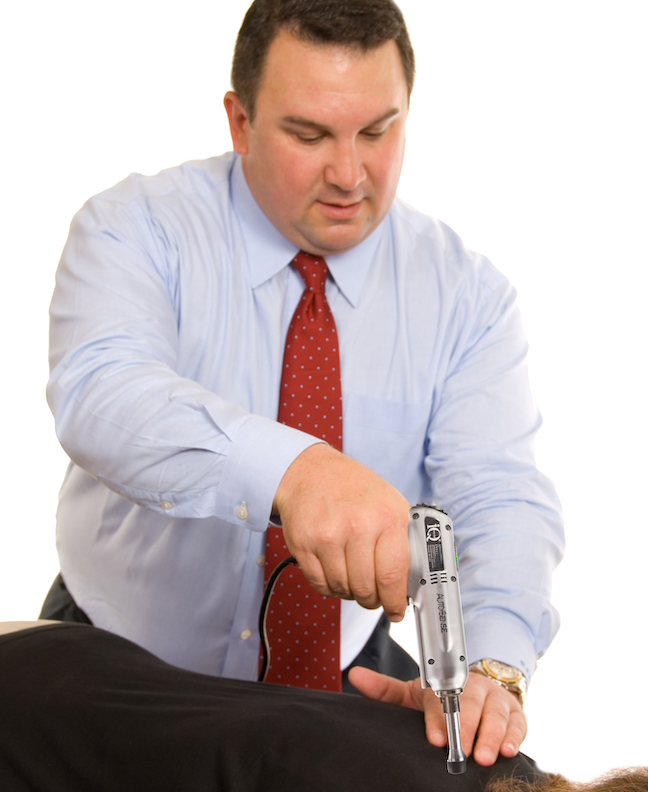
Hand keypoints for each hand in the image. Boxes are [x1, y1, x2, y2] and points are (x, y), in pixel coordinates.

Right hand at [272, 443, 409, 620]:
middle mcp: (358, 527)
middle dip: (372, 599)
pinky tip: (334, 571)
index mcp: (387, 517)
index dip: (395, 601)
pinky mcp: (304, 544)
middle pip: (366, 589)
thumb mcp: (390, 503)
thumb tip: (413, 581)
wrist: (312, 471)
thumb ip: (404, 540)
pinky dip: (329, 586)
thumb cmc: (354, 490)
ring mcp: (328, 536)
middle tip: (373, 595)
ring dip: (349, 591)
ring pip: (343, 589)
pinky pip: (320, 585)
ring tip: (352, 576)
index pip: (393, 576)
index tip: (396, 611)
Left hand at [347, 666, 526, 765]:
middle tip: (462, 750)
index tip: (435, 738)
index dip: (438, 717)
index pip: (441, 696)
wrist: (481, 688)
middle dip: (467, 727)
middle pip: (472, 703)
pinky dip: (514, 736)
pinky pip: (518, 723)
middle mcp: (473, 686)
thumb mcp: (415, 692)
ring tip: (485, 756)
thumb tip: (355, 676)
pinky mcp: (516, 712)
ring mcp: (496, 698)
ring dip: (491, 735)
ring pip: (497, 713)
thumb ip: (385, 689)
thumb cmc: (443, 697)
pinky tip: (507, 750)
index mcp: (446, 680)